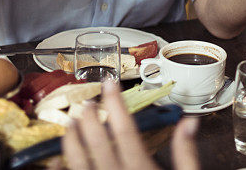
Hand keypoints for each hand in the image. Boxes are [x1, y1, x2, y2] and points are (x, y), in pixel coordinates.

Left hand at [56, 81, 200, 169]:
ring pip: (78, 162)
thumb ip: (187, 153)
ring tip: (69, 124)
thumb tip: (188, 121)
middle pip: (97, 142)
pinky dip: (62, 169)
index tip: (109, 83)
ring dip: (71, 140)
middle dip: (89, 117)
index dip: (115, 103)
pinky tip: (57, 161)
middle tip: (86, 101)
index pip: (125, 128)